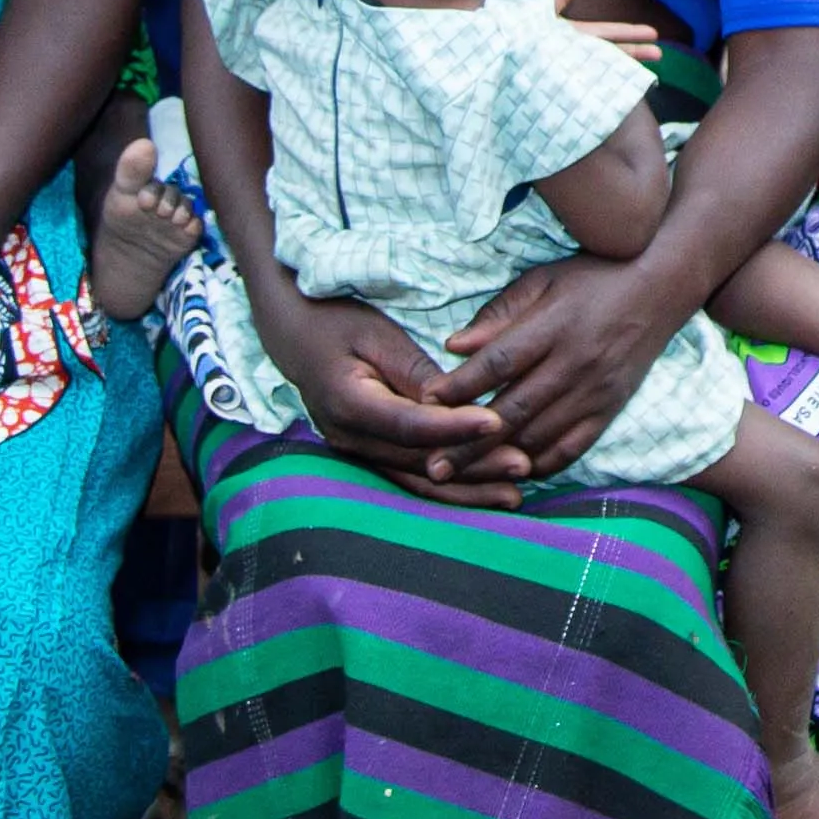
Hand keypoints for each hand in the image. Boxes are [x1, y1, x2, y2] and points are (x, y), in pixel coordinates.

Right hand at [283, 292, 529, 492]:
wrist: (295, 336)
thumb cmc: (337, 324)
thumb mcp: (377, 335)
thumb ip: (416, 372)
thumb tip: (455, 403)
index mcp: (348, 403)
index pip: (410, 424)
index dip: (455, 427)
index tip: (497, 421)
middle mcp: (349, 439)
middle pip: (419, 463)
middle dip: (474, 467)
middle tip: (523, 465)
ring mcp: (356, 454)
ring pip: (417, 481)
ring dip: (468, 490)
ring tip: (515, 493)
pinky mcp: (368, 457)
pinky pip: (411, 480)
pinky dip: (449, 489)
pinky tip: (485, 494)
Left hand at [441, 252, 681, 478]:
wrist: (662, 287)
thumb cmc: (594, 277)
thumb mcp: (543, 279)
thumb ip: (499, 313)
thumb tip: (453, 345)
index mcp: (554, 326)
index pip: (498, 363)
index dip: (459, 386)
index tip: (425, 402)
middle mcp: (574, 363)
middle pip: (513, 410)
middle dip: (468, 442)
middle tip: (433, 464)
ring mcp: (594, 391)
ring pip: (539, 436)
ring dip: (498, 459)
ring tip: (463, 475)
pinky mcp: (610, 409)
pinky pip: (572, 447)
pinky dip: (541, 464)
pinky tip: (513, 472)